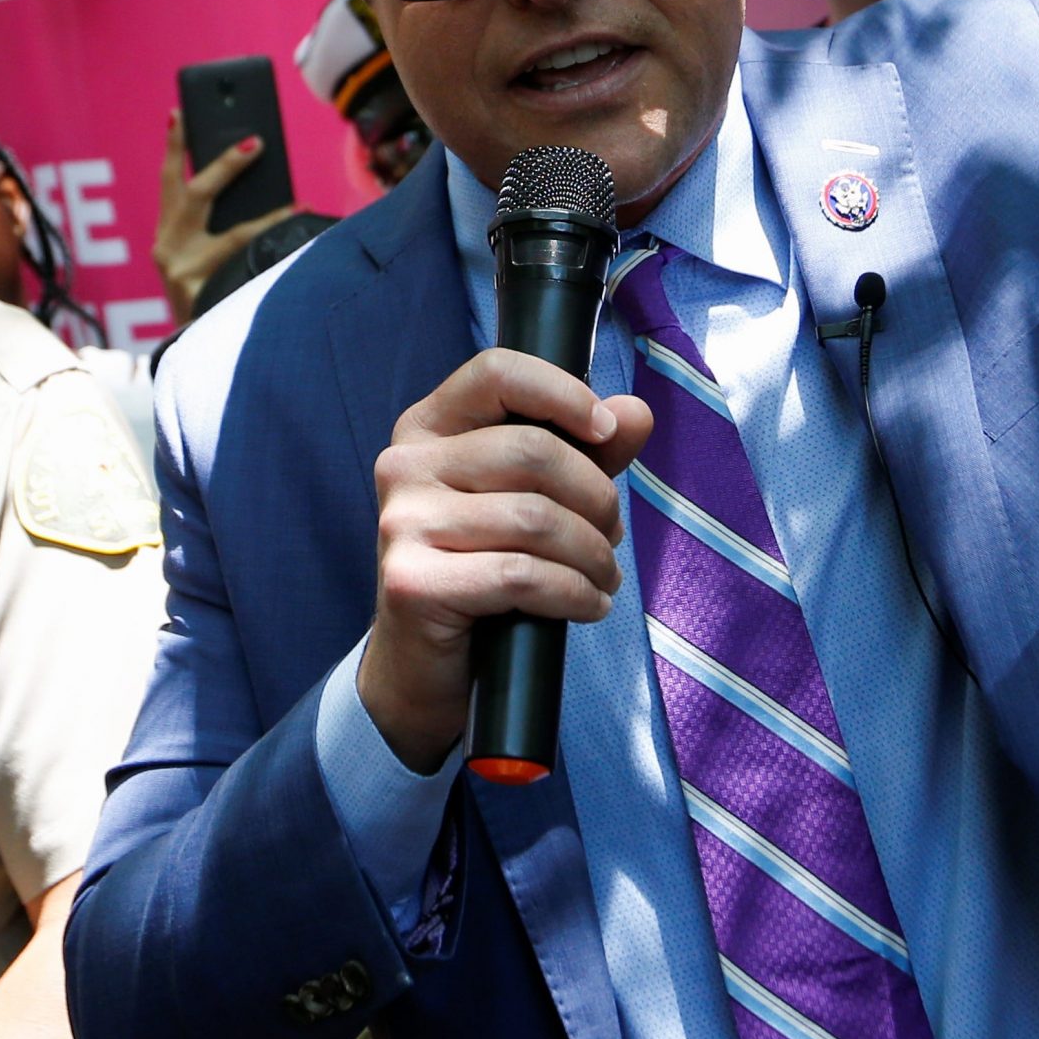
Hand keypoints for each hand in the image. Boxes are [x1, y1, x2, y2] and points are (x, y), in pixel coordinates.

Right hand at [151, 110, 295, 324]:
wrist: (198, 358)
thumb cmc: (210, 301)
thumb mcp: (203, 260)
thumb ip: (216, 227)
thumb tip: (261, 185)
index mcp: (167, 236)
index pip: (169, 181)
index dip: (175, 146)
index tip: (180, 112)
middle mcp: (168, 250)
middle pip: (195, 194)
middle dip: (226, 165)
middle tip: (256, 141)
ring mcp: (183, 273)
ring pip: (234, 233)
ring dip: (270, 217)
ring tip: (298, 202)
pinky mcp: (204, 294)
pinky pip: (249, 261)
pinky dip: (275, 245)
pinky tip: (299, 227)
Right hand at [358, 352, 653, 771]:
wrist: (425, 666)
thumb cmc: (483, 569)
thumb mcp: (537, 499)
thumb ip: (586, 453)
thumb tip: (636, 413)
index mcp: (428, 428)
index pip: (496, 372)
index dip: (563, 394)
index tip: (605, 431)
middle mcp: (404, 465)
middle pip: (533, 451)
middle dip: (596, 499)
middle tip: (610, 536)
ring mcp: (401, 523)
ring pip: (535, 519)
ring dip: (593, 556)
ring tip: (603, 578)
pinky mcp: (412, 581)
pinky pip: (521, 575)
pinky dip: (574, 593)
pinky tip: (587, 606)